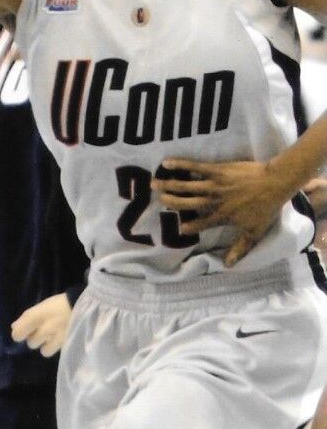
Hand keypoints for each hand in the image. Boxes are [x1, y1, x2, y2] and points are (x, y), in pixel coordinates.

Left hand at [10, 292, 72, 356]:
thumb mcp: (41, 306)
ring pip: (44, 351)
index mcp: (36, 317)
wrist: (87, 305)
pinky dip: (56, 346)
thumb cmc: (60, 304)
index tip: (24, 332)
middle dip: (35, 338)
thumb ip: (26, 318)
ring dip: (46, 346)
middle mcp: (44, 330)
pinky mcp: (66, 344)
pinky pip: (56, 350)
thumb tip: (14, 328)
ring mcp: (56, 339)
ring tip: (52, 338)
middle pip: (31, 343)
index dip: (19, 334)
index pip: (18, 334)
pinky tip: (60, 338)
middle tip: (43, 331)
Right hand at [152, 157, 285, 264]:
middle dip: (171, 202)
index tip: (180, 228)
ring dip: (169, 184)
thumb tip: (229, 266)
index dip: (189, 227)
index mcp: (220, 217)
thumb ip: (240, 248)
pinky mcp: (216, 170)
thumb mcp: (254, 232)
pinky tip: (167, 163)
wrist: (275, 182)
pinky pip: (195, 167)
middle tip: (159, 200)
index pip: (200, 224)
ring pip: (186, 186)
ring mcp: (213, 185)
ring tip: (154, 184)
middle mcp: (213, 202)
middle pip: (186, 203)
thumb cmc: (266, 207)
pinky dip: (180, 164)